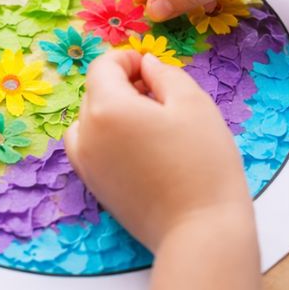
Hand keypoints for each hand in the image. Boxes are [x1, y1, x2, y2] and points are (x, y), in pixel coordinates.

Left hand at [64, 50, 249, 251]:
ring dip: (113, 111)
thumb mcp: (194, 103)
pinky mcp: (94, 186)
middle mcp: (86, 134)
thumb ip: (164, 73)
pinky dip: (106, 137)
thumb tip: (146, 64)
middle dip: (124, 84)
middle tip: (162, 98)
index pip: (103, 66)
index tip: (154, 69)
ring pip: (90, 120)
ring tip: (150, 124)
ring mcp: (85, 163)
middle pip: (96, 91)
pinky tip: (139, 147)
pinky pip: (89, 147)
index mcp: (106, 108)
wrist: (199, 230)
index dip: (129, 59)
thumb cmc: (203, 163)